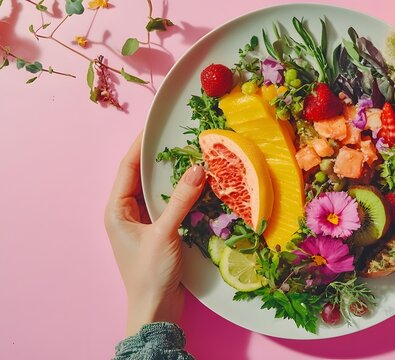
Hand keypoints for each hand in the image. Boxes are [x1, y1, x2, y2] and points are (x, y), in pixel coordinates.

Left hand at [105, 133, 204, 335]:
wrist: (156, 309)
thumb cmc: (150, 273)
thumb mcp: (165, 233)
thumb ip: (180, 200)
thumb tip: (198, 169)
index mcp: (117, 210)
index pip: (127, 168)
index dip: (140, 146)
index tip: (155, 127)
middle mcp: (127, 213)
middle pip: (143, 176)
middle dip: (161, 159)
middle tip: (181, 139)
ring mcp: (143, 223)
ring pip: (158, 190)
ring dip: (174, 176)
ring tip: (192, 156)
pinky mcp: (159, 232)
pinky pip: (170, 205)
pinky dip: (182, 194)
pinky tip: (198, 186)